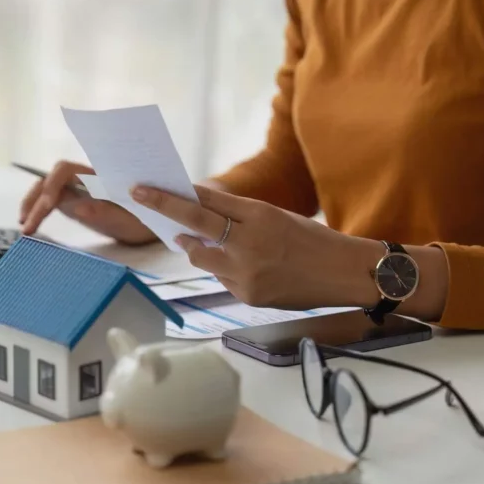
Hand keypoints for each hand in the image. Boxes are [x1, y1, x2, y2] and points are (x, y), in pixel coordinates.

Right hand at [19, 160, 156, 244]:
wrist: (157, 221)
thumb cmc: (147, 219)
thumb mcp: (130, 220)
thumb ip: (106, 213)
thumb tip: (78, 207)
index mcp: (98, 176)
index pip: (65, 170)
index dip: (51, 184)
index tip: (47, 205)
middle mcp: (84, 179)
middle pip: (50, 179)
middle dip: (35, 199)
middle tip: (27, 225)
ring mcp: (78, 190)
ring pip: (47, 189)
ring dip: (32, 204)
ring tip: (25, 227)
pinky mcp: (75, 202)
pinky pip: (52, 201)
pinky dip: (39, 211)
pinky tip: (33, 226)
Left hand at [130, 184, 381, 309]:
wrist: (345, 274)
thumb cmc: (311, 239)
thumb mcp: (275, 216)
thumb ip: (236, 215)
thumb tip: (195, 211)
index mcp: (260, 216)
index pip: (207, 201)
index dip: (174, 194)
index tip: (146, 187)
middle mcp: (250, 243)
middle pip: (195, 223)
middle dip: (163, 208)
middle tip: (138, 197)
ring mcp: (247, 273)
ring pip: (200, 256)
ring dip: (193, 246)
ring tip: (193, 239)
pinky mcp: (247, 296)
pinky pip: (220, 278)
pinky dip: (221, 269)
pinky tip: (241, 266)